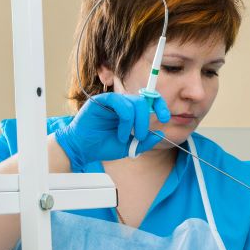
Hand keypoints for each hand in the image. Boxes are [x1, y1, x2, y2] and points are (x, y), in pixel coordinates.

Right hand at [53, 92, 170, 166]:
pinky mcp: (102, 100)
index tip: (165, 118)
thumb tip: (160, 133)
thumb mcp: (130, 147)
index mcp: (131, 112)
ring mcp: (113, 101)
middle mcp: (123, 104)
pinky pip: (120, 103)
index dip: (160, 105)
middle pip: (143, 102)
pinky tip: (121, 133)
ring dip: (135, 122)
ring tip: (127, 137)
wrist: (84, 149)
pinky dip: (125, 119)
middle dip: (147, 120)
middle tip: (141, 136)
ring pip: (134, 102)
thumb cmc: (104, 146)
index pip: (149, 101)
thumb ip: (145, 142)